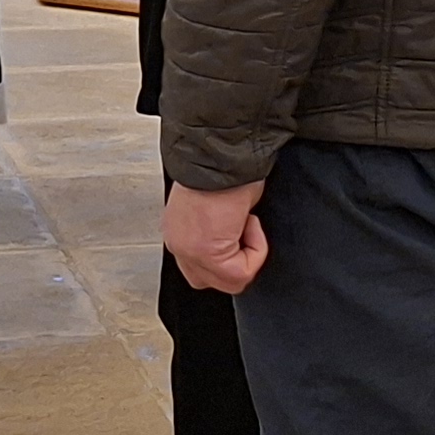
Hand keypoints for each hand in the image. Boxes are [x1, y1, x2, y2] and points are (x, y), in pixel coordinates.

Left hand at [163, 177, 269, 294]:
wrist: (223, 153)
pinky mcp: (207, 254)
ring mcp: (189, 252)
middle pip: (210, 280)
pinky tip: (251, 223)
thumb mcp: (219, 205)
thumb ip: (223, 228)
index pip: (200, 266)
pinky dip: (256, 252)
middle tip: (246, 232)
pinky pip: (241, 273)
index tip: (241, 227)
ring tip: (248, 224)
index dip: (229, 254)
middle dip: (236, 262)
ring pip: (229, 281)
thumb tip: (241, 235)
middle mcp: (178, 243)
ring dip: (248, 258)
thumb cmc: (225, 166)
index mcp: (178, 230)